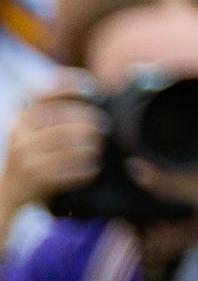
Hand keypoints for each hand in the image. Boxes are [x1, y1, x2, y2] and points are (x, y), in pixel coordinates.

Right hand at [0, 79, 104, 215]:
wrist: (10, 196)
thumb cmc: (32, 158)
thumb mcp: (33, 132)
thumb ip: (53, 111)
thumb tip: (89, 85)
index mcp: (22, 122)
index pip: (48, 96)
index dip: (71, 86)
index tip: (92, 87)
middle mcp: (22, 138)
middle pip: (71, 125)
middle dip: (93, 125)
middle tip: (104, 128)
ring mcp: (28, 159)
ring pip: (76, 148)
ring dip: (93, 149)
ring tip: (97, 149)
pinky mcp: (37, 179)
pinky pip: (75, 170)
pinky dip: (88, 169)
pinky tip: (91, 169)